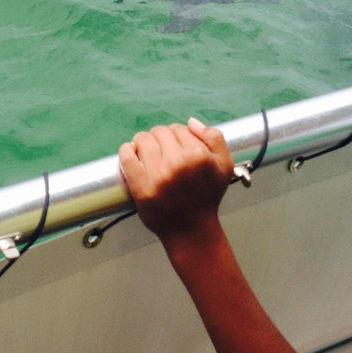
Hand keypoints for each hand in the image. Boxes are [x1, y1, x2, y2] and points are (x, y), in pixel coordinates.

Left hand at [118, 118, 235, 243]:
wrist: (191, 230)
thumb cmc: (207, 198)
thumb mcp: (225, 166)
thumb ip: (214, 138)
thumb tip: (190, 122)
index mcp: (198, 155)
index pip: (178, 129)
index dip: (176, 135)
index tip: (175, 147)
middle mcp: (177, 163)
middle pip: (159, 132)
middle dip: (159, 138)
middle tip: (161, 151)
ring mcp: (158, 175)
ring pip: (142, 139)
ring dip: (142, 142)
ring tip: (146, 153)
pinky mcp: (140, 186)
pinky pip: (126, 156)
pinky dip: (126, 150)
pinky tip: (131, 153)